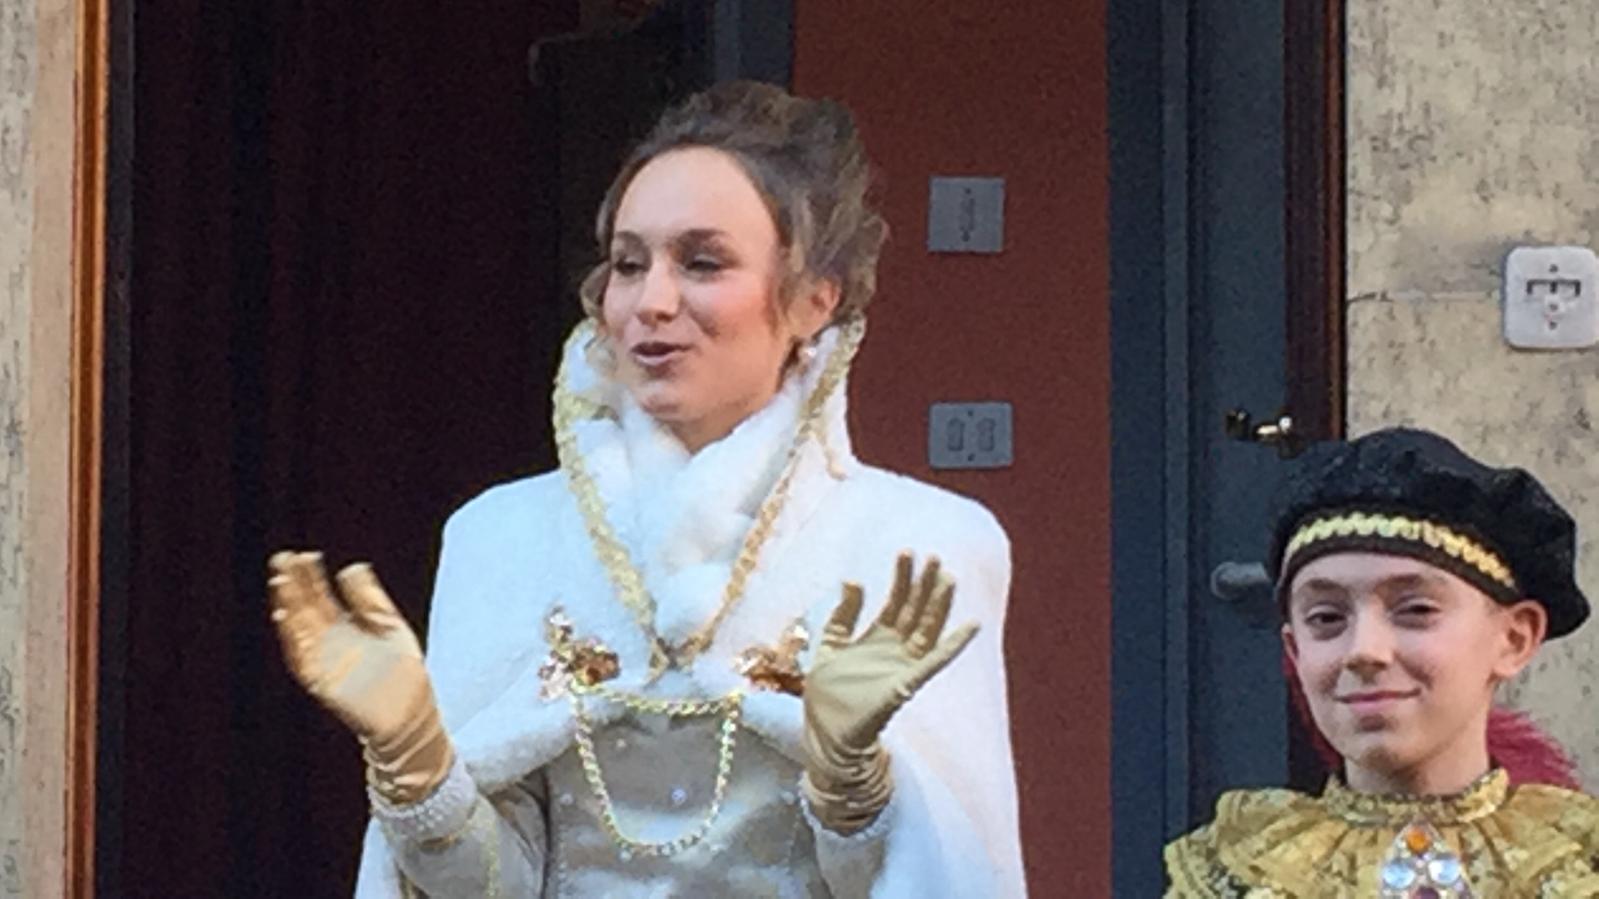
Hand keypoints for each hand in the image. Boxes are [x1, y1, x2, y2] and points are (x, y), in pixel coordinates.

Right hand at [268, 551, 452, 802]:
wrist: (411, 712)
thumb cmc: (402, 672)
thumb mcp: (389, 625)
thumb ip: (369, 598)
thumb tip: (353, 566)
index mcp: (345, 628)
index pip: (321, 597)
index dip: (311, 577)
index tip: (304, 555)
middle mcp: (330, 643)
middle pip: (305, 608)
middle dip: (293, 585)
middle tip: (282, 558)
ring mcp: (324, 661)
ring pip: (298, 629)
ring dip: (287, 606)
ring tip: (281, 581)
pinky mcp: (321, 681)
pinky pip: (300, 658)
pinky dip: (291, 638)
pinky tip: (285, 616)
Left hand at [801, 552, 979, 830]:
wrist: (826, 736)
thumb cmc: (827, 697)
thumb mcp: (828, 646)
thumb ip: (842, 615)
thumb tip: (852, 578)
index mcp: (875, 639)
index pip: (895, 601)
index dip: (902, 577)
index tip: (907, 551)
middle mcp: (893, 650)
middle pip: (915, 610)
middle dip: (924, 583)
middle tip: (935, 556)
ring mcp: (903, 666)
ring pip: (927, 629)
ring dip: (940, 604)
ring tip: (949, 576)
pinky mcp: (906, 684)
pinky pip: (935, 662)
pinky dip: (955, 644)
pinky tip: (972, 624)